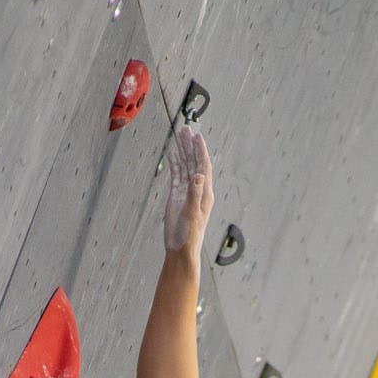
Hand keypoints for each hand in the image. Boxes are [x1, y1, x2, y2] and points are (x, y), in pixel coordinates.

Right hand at [163, 125, 212, 255]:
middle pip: (194, 162)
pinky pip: (177, 175)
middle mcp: (197, 189)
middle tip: (186, 129)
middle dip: (191, 146)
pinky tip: (173, 153)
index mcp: (205, 192)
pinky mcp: (177, 196)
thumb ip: (194, 193)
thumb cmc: (190, 234)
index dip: (200, 150)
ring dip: (183, 151)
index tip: (197, 136)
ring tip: (179, 135)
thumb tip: (198, 174)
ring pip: (185, 166)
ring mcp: (186, 191)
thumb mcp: (192, 213)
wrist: (180, 248)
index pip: (203, 166)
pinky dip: (175, 164)